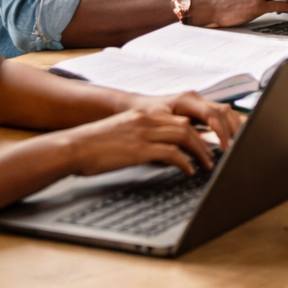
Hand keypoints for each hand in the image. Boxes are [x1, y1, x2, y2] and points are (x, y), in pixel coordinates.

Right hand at [58, 107, 219, 176]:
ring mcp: (143, 133)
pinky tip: (189, 172)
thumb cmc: (93, 146)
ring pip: (185, 136)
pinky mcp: (139, 149)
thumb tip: (161, 150)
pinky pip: (171, 153)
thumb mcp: (122, 134)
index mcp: (143, 115)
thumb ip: (142, 136)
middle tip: (217, 155)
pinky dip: (185, 162)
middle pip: (188, 126)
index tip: (210, 143)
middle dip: (206, 141)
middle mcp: (146, 120)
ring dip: (201, 152)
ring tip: (209, 165)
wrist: (71, 147)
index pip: (181, 119)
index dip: (199, 131)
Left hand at [126, 91, 240, 149]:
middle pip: (224, 111)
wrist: (139, 106)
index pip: (212, 114)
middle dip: (232, 130)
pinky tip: (230, 137)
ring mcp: (200, 103)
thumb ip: (178, 131)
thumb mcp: (159, 123)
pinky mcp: (200, 109)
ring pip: (225, 111)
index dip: (221, 131)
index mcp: (187, 100)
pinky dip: (227, 126)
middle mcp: (196, 99)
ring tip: (236, 144)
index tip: (224, 147)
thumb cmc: (145, 114)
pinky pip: (220, 115)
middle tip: (234, 148)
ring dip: (232, 127)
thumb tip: (197, 142)